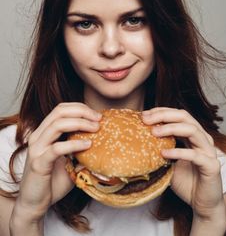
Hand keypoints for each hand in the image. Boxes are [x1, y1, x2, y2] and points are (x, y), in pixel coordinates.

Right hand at [13, 102, 100, 221]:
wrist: (35, 204)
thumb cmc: (53, 181)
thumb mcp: (70, 161)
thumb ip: (80, 150)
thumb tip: (103, 142)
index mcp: (44, 132)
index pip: (61, 109)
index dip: (80, 108)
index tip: (97, 115)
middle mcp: (38, 136)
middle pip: (59, 112)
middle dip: (82, 111)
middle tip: (99, 119)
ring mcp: (37, 149)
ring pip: (57, 125)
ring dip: (80, 123)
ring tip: (96, 129)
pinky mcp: (38, 163)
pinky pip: (57, 148)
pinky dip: (74, 144)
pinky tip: (87, 145)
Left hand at [142, 107, 225, 220]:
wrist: (202, 204)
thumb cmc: (185, 181)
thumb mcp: (168, 161)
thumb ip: (160, 148)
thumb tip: (137, 137)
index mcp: (193, 135)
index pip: (178, 115)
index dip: (161, 111)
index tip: (144, 114)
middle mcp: (203, 139)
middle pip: (184, 117)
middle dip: (164, 115)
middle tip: (146, 119)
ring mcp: (209, 151)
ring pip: (192, 130)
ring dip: (171, 128)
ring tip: (154, 132)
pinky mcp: (211, 166)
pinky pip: (195, 155)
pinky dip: (178, 152)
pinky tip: (164, 153)